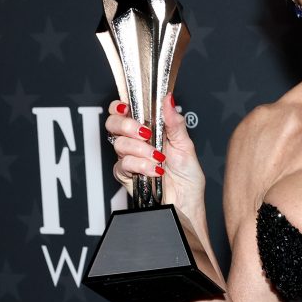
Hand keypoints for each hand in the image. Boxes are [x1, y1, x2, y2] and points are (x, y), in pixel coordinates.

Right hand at [103, 93, 205, 212]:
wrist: (186, 202)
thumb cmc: (187, 176)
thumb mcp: (186, 145)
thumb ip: (175, 122)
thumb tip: (169, 99)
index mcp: (149, 129)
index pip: (125, 111)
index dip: (119, 105)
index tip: (126, 107)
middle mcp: (136, 141)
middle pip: (113, 124)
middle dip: (127, 125)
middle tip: (145, 133)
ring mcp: (130, 157)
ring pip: (119, 144)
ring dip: (141, 150)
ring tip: (158, 158)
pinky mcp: (126, 175)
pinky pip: (123, 164)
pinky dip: (141, 165)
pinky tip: (154, 170)